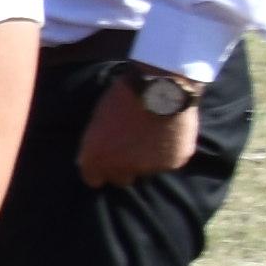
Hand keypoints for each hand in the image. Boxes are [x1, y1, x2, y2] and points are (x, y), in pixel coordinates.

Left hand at [77, 73, 204, 190]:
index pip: (93, 179)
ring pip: (146, 170)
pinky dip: (169, 151)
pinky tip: (169, 132)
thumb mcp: (98, 118)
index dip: (99, 170)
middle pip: (120, 179)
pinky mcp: (172, 163)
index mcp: (96, 157)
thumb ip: (96, 142)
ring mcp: (148, 168)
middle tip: (131, 148)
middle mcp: (120, 168)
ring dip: (147, 158)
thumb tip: (96, 155)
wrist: (161, 86)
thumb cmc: (124, 96)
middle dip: (123, 167)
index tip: (104, 163)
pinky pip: (169, 161)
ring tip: (152, 133)